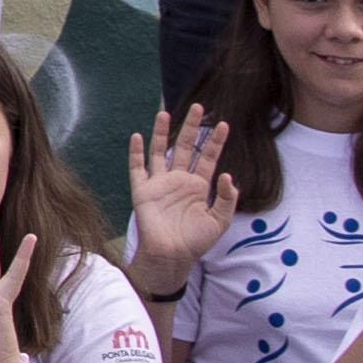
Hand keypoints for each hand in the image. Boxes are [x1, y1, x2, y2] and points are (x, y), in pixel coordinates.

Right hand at [122, 107, 227, 288]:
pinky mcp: (142, 190)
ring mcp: (160, 183)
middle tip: (199, 107)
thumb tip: (226, 175)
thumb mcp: (220, 221)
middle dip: (192, 127)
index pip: (208, 157)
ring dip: (162, 132)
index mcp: (199, 186)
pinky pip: (137, 168)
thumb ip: (226, 199)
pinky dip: (136, 152)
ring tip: (165, 112)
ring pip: (160, 151)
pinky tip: (137, 136)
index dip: (215, 142)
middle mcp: (179, 180)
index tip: (224, 124)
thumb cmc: (196, 241)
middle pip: (185, 147)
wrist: (171, 256)